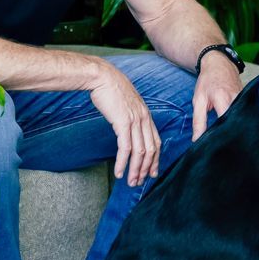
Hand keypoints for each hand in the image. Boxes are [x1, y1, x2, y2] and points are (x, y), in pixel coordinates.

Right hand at [89, 60, 160, 186]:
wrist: (102, 77)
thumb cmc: (111, 90)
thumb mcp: (126, 104)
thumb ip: (130, 117)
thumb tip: (127, 128)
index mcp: (146, 115)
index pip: (156, 142)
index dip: (155, 159)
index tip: (152, 172)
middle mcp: (144, 119)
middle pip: (150, 150)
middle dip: (146, 169)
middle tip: (140, 182)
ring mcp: (135, 121)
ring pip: (140, 152)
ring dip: (135, 170)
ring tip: (131, 182)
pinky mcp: (123, 122)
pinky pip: (125, 148)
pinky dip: (123, 163)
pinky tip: (119, 172)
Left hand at [192, 52, 243, 139]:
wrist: (219, 63)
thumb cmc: (208, 81)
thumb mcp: (199, 100)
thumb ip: (199, 122)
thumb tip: (197, 140)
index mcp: (223, 100)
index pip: (225, 125)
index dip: (222, 137)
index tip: (217, 146)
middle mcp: (237, 100)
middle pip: (236, 124)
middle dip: (230, 135)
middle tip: (224, 147)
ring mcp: (245, 100)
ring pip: (241, 120)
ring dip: (235, 128)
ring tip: (230, 138)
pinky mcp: (248, 100)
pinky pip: (244, 114)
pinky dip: (239, 120)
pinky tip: (235, 126)